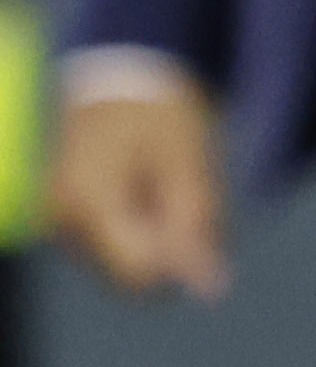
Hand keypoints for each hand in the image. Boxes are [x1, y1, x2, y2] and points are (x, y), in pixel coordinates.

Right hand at [50, 67, 228, 298]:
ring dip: (155, 239)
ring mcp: (54, 221)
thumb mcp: (191, 161)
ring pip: (119, 264)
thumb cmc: (160, 113)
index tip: (202, 223)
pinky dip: (138, 229)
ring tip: (164, 185)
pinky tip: (146, 190)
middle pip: (129, 275)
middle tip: (186, 196)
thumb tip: (211, 289)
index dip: (181, 262)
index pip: (138, 274)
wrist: (117, 77)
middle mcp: (60, 219)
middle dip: (170, 249)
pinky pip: (108, 247)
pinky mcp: (60, 220)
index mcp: (89, 202)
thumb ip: (198, 225)